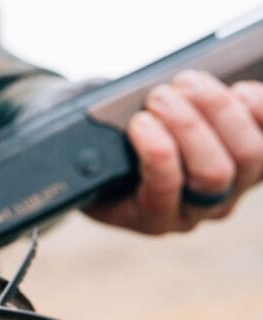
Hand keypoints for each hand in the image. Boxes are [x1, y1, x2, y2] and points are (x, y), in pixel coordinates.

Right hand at [86, 71, 262, 233]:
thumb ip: (96, 162)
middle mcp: (198, 211)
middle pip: (213, 174)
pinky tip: (238, 92)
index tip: (137, 121)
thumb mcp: (91, 171)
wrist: (128, 169)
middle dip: (188, 125)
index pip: (165, 191)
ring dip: (219, 110)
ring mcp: (232, 190)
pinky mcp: (254, 165)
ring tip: (188, 83)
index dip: (156, 151)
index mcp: (153, 218)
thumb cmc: (108, 165)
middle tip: (160, 95)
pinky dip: (259, 110)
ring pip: (248, 155)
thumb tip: (99, 137)